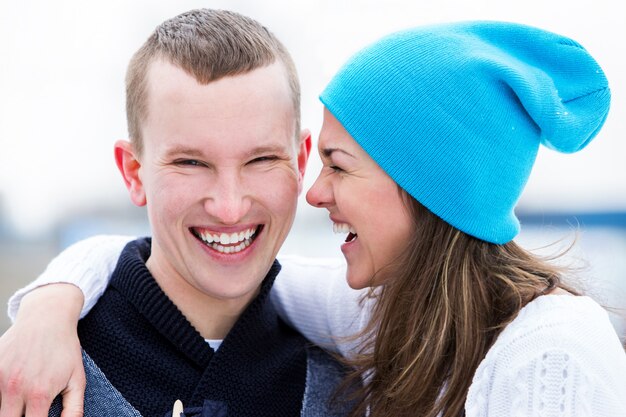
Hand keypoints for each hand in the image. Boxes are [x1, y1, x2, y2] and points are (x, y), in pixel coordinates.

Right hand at [0, 283, 85, 416]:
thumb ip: (73, 408)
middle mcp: (15, 388)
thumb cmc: (65, 348)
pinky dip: (0, 391)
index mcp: (39, 394)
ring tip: (21, 398)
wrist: (47, 317)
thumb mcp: (77, 378)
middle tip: (28, 411)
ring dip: (8, 406)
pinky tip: (11, 386)